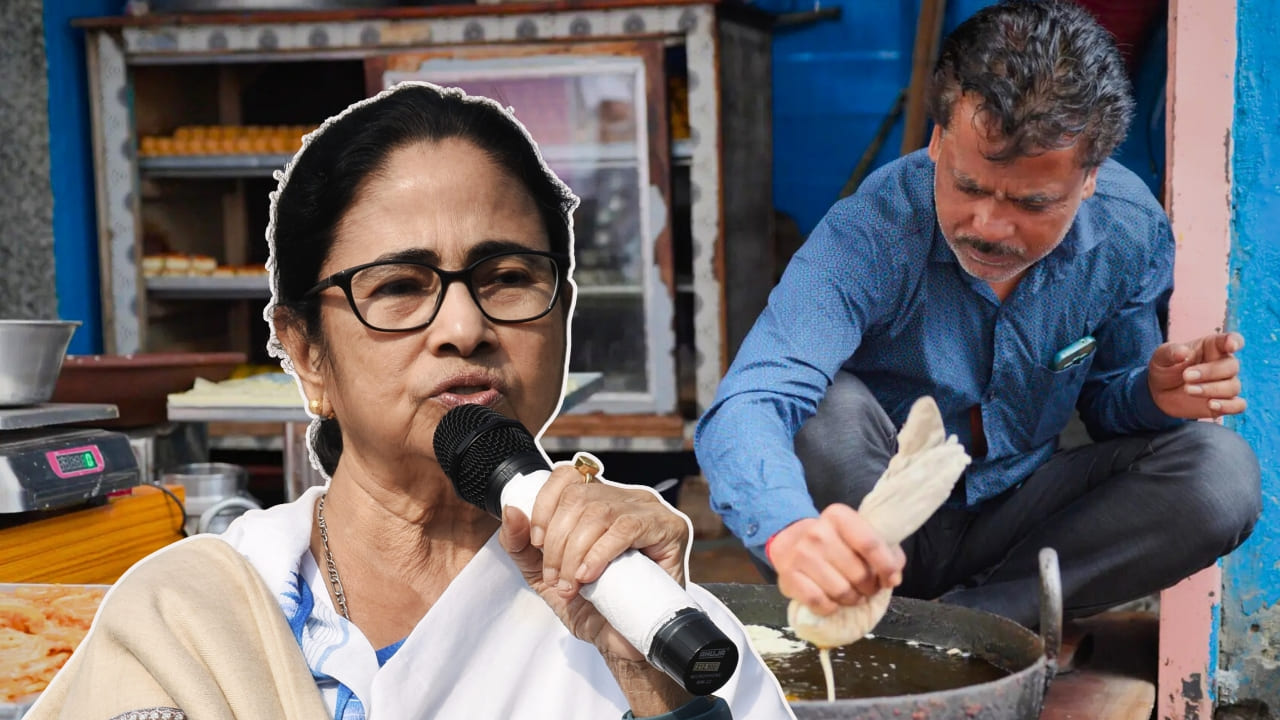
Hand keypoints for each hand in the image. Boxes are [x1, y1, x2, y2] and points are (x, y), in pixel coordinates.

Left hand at [497, 465, 691, 706]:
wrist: (625, 643)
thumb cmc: (593, 607)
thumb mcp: (546, 575)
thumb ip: (523, 545)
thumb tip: (511, 509)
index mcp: (599, 501)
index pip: (568, 476)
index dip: (545, 505)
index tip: (538, 543)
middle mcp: (625, 498)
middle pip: (579, 496)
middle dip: (557, 541)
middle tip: (557, 578)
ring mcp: (649, 510)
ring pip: (599, 512)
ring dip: (575, 552)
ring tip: (574, 584)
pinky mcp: (669, 528)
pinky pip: (626, 528)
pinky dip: (600, 553)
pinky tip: (591, 576)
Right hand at [769, 504, 905, 615]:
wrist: (790, 543)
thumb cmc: (833, 542)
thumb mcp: (857, 535)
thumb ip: (884, 550)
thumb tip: (894, 577)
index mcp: (839, 516)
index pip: (870, 544)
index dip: (886, 567)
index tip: (891, 579)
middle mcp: (817, 532)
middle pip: (859, 574)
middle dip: (869, 588)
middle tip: (867, 588)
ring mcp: (801, 555)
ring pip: (841, 592)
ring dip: (852, 599)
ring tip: (852, 595)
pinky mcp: (788, 577)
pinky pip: (820, 603)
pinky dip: (831, 608)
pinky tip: (832, 601)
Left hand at [1149, 332, 1246, 418]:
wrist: (1159, 392)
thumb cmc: (1165, 367)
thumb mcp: (1161, 356)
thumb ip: (1171, 352)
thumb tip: (1183, 352)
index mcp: (1212, 347)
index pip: (1231, 340)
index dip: (1234, 341)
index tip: (1230, 345)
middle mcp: (1223, 364)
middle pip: (1231, 366)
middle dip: (1210, 372)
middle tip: (1186, 376)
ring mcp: (1225, 384)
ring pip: (1233, 386)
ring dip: (1212, 389)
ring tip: (1188, 390)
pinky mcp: (1224, 402)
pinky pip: (1238, 405)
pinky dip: (1229, 406)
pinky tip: (1211, 405)